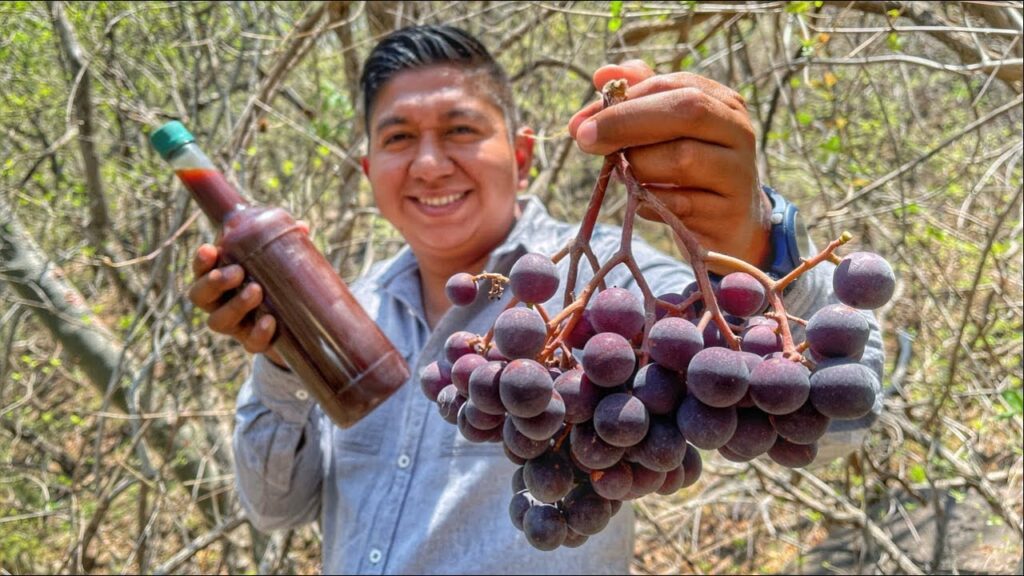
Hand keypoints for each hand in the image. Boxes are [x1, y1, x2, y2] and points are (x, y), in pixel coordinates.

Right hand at [188, 244, 288, 367]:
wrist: (294, 322)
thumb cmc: (275, 280)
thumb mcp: (276, 260)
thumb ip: (283, 243)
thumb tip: (301, 227)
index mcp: (219, 279)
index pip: (200, 270)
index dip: (201, 262)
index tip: (210, 249)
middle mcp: (219, 303)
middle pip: (200, 296)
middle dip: (215, 283)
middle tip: (237, 271)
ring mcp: (234, 326)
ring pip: (219, 321)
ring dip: (235, 305)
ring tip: (256, 291)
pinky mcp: (253, 343)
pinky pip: (250, 343)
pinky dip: (258, 333)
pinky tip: (270, 321)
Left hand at [568, 61, 770, 269]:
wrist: (731, 221)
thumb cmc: (691, 168)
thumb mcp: (667, 132)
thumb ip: (636, 99)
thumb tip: (601, 75)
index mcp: (722, 102)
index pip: (670, 85)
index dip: (623, 100)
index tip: (581, 122)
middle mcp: (737, 131)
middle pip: (686, 111)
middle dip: (627, 123)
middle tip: (585, 140)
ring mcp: (738, 172)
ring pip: (682, 158)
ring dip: (638, 167)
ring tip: (625, 176)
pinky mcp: (729, 213)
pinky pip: (680, 204)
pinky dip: (651, 203)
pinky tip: (643, 204)